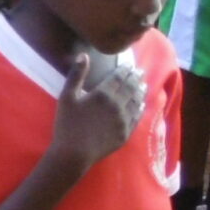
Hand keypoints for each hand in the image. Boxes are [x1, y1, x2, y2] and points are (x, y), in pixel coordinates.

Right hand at [47, 47, 143, 170]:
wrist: (74, 153)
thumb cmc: (67, 124)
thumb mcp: (66, 97)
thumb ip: (76, 75)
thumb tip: (84, 55)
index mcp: (103, 94)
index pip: (118, 78)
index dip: (125, 70)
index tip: (129, 65)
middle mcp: (117, 104)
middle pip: (130, 88)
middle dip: (135, 78)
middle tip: (140, 72)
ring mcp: (124, 120)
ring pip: (136, 101)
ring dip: (140, 91)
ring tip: (143, 85)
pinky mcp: (125, 133)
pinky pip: (136, 118)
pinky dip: (140, 108)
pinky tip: (141, 105)